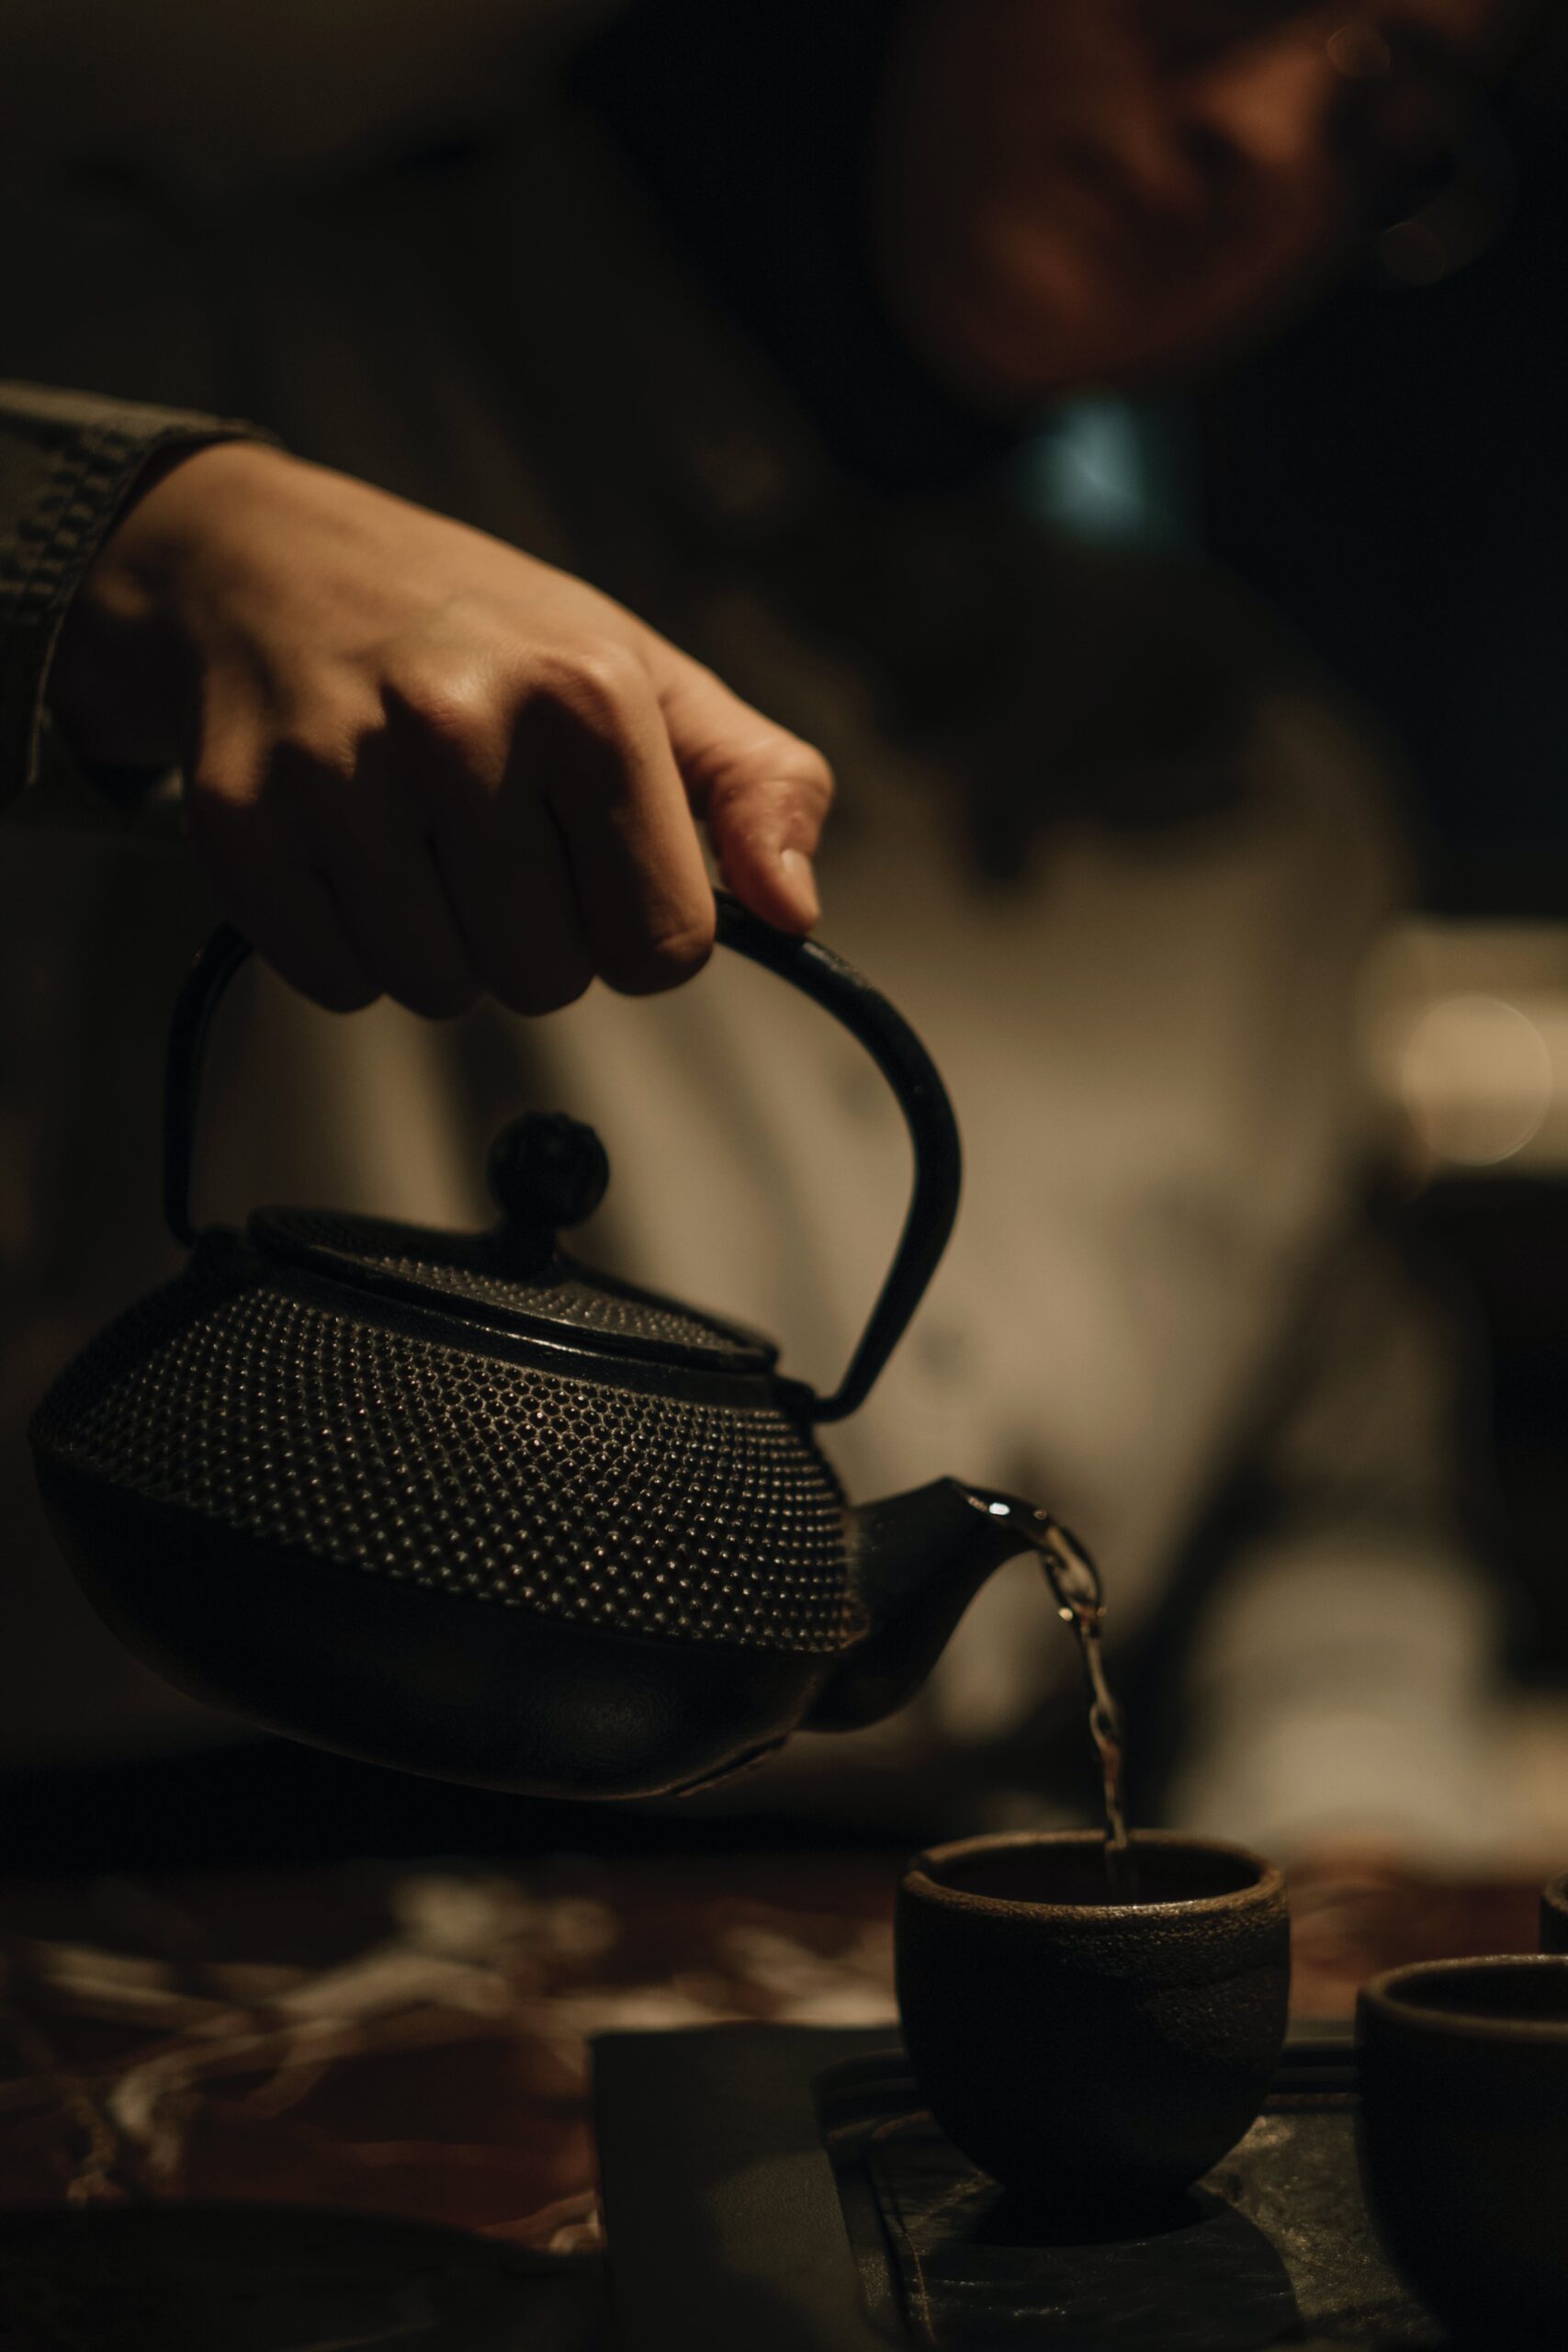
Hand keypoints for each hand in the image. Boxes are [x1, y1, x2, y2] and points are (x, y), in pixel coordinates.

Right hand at [49, 441, 830, 1014]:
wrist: (276, 564)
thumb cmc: (488, 638)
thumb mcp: (648, 680)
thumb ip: (758, 788)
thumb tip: (796, 913)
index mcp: (588, 693)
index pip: (666, 947)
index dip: (640, 927)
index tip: (600, 862)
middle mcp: (462, 724)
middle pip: (550, 981)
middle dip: (539, 938)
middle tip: (496, 840)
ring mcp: (340, 772)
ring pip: (442, 991)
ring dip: (444, 947)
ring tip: (421, 840)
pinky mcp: (242, 820)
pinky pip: (339, 984)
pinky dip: (352, 949)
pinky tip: (351, 853)